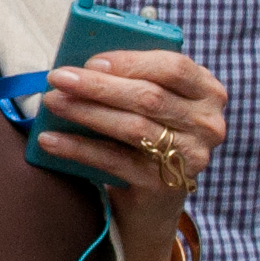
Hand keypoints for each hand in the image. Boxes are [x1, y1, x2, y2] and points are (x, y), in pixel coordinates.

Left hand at [34, 49, 226, 258]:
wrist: (155, 200)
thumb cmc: (150, 134)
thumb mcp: (154, 103)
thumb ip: (133, 80)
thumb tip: (83, 65)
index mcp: (208, 91)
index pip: (173, 67)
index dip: (131, 62)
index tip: (91, 60)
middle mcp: (207, 124)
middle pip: (149, 97)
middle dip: (98, 85)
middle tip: (59, 78)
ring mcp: (191, 156)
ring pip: (132, 127)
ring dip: (86, 112)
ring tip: (53, 102)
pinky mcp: (165, 185)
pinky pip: (115, 161)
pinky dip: (79, 148)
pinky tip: (50, 140)